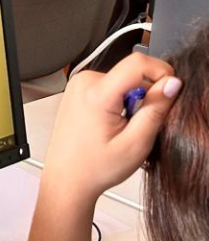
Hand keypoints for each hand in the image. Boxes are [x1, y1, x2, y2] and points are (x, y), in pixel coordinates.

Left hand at [42, 52, 179, 203]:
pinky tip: (112, 123)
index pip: (137, 63)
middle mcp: (84, 82)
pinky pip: (111, 86)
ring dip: (132, 101)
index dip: (161, 73)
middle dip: (146, 96)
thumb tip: (172, 83)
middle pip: (132, 73)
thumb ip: (155, 110)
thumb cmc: (95, 167)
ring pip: (123, 80)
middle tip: (139, 124)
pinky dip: (120, 101)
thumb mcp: (136, 144)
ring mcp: (79, 84)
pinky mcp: (79, 89)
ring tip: (122, 127)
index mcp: (96, 93)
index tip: (170, 93)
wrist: (67, 177)